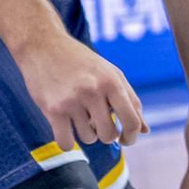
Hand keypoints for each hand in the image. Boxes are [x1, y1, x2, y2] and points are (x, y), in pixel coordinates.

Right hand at [18, 29, 147, 152]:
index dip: (132, 136)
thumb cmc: (81, 62)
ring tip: (78, 114)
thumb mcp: (110, 73)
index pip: (132, 120)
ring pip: (88, 139)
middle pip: (109, 135)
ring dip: (84, 133)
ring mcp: (72, 100)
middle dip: (106, 135)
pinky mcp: (53, 109)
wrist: (43, 45)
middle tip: (97, 123)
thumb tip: (145, 130)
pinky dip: (67, 141)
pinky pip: (66, 143)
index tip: (126, 139)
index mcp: (112, 81)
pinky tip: (64, 127)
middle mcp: (94, 90)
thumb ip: (130, 100)